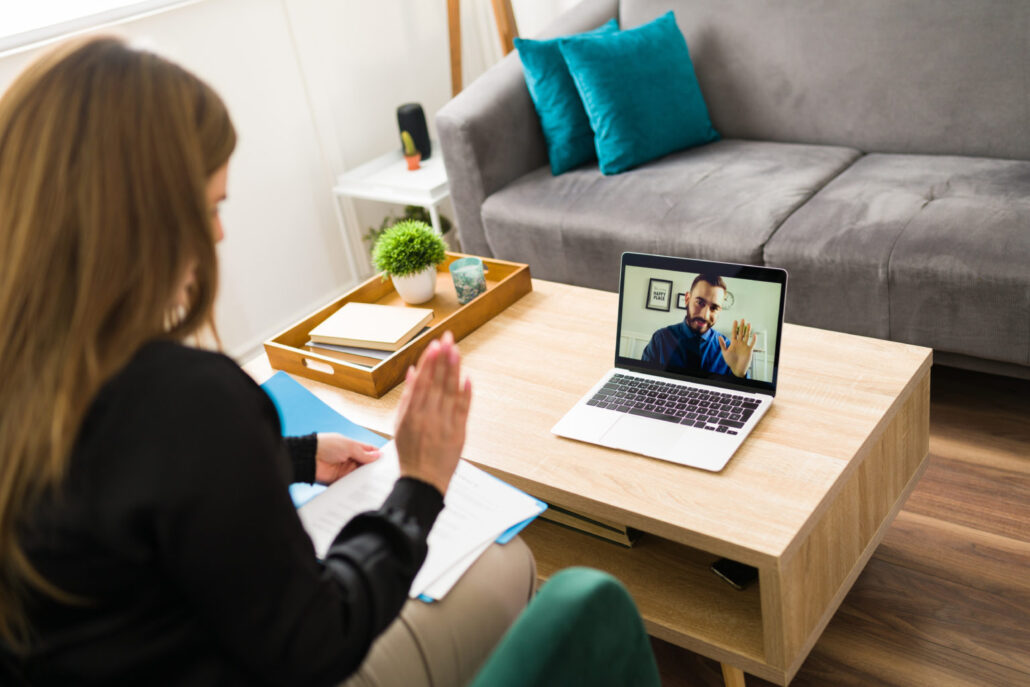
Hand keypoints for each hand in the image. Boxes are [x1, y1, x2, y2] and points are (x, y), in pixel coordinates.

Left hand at [314, 433, 380, 483]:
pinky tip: (364, 487)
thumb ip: (364, 453)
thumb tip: (378, 455)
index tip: (388, 461)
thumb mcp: (349, 446)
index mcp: (353, 447)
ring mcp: (345, 470)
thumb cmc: (327, 445)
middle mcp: (350, 458)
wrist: (309, 457)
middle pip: (366, 465)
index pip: (369, 451)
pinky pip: (351, 483)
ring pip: (360, 475)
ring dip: (366, 478)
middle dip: (374, 469)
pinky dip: (356, 485)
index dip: (378, 455)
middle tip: (385, 474)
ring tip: (377, 482)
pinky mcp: (340, 480)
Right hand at [393, 331, 471, 495]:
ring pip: (450, 392)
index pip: (423, 381)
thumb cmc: (411, 452)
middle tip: (449, 339)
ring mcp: (444, 425)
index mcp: (412, 413)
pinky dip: (466, 394)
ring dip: (454, 370)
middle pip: (437, 382)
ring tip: (456, 350)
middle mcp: (427, 417)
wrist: (422, 481)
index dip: (430, 362)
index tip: (435, 345)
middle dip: (443, 358)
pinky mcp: (458, 433)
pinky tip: (468, 378)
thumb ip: (408, 396)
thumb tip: (414, 372)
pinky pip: (462, 410)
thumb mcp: (400, 424)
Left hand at [718, 319, 757, 377]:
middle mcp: (739, 343)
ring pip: (747, 336)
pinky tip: (754, 335)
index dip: (734, 327)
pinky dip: (753, 340)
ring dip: (748, 330)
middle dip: (742, 326)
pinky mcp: (749, 350)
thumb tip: (719, 337)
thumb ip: (722, 344)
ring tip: (749, 324)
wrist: (736, 368)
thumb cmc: (730, 361)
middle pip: (741, 333)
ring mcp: (745, 346)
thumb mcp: (724, 352)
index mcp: (733, 343)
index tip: (735, 321)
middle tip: (742, 319)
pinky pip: (752, 344)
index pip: (734, 333)